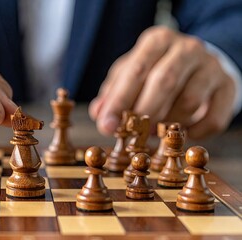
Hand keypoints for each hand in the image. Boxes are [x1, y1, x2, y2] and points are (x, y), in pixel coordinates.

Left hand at [89, 26, 235, 138]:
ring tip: (153, 133)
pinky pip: (213, 117)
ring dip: (167, 124)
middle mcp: (186, 48)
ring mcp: (211, 66)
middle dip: (144, 114)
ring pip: (189, 101)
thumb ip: (112, 93)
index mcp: (157, 41)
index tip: (107, 125)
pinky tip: (181, 133)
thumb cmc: (154, 70)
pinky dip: (195, 132)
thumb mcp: (129, 74)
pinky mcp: (228, 86)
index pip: (136, 70)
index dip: (119, 101)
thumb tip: (100, 116)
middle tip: (133, 134)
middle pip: (164, 82)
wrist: (196, 63)